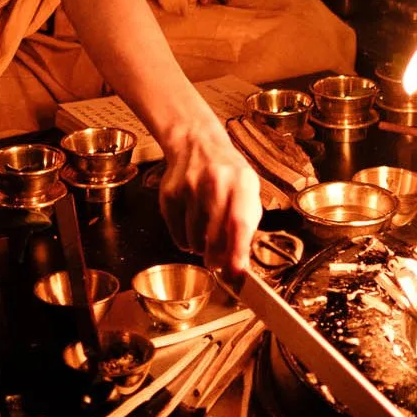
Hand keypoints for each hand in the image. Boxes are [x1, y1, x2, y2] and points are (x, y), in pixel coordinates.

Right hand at [157, 117, 263, 277]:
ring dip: (200, 247)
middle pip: (214, 237)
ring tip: (205, 235)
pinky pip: (176, 233)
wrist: (197, 144)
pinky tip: (191, 227)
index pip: (239, 223)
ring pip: (194, 239)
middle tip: (217, 263)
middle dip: (217, 259)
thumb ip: (247, 226)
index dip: (238, 252)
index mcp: (241, 182)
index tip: (236, 273)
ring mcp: (188, 188)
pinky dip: (184, 239)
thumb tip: (241, 266)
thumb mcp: (248, 191)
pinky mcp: (169, 194)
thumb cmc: (228, 173)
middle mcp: (214, 183)